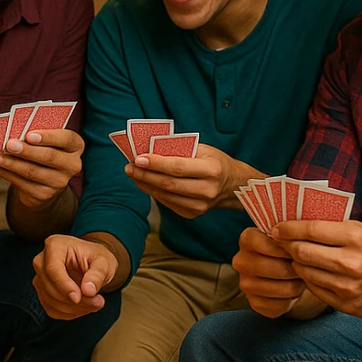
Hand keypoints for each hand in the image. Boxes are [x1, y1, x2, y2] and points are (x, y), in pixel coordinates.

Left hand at [0, 128, 83, 211]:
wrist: (46, 180)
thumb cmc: (44, 149)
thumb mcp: (46, 140)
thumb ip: (35, 134)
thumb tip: (13, 133)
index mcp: (75, 146)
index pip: (66, 139)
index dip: (48, 137)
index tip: (29, 135)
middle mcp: (73, 165)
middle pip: (49, 157)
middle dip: (27, 150)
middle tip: (8, 144)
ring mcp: (60, 182)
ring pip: (32, 171)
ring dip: (10, 163)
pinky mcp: (45, 195)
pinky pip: (22, 183)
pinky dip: (4, 173)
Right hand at [32, 234, 117, 320]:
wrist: (93, 265)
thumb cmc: (96, 258)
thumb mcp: (104, 262)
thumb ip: (97, 274)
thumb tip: (88, 290)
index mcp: (55, 245)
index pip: (53, 269)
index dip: (64, 286)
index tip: (78, 298)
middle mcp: (42, 260)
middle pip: (50, 287)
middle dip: (74, 300)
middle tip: (98, 302)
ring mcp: (40, 278)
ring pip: (50, 300)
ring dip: (74, 308)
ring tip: (95, 303)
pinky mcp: (43, 293)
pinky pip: (51, 309)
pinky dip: (69, 313)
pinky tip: (84, 307)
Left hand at [125, 143, 243, 218]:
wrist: (232, 185)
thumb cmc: (215, 161)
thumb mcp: (203, 149)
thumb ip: (178, 149)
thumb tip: (149, 148)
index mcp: (212, 170)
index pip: (178, 167)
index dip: (156, 163)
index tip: (138, 158)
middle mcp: (208, 190)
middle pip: (169, 184)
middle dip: (146, 174)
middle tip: (130, 166)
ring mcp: (201, 206)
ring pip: (166, 195)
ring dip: (145, 184)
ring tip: (133, 173)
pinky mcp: (193, 214)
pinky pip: (168, 203)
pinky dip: (153, 192)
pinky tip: (144, 183)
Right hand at [231, 226, 305, 317]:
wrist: (285, 272)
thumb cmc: (287, 250)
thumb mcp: (286, 236)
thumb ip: (289, 233)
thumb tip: (298, 237)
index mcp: (246, 239)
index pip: (261, 242)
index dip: (283, 248)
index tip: (296, 249)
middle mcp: (241, 261)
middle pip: (274, 268)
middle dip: (295, 269)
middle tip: (304, 266)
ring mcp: (245, 284)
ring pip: (280, 288)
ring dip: (296, 285)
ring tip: (300, 278)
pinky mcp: (254, 303)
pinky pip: (279, 305)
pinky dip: (291, 300)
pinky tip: (292, 291)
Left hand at [270, 219, 361, 318]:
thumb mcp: (361, 231)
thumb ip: (330, 227)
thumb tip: (293, 222)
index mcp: (355, 237)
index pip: (309, 230)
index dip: (287, 228)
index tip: (276, 228)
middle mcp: (351, 262)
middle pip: (302, 252)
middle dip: (287, 246)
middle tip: (280, 242)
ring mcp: (348, 287)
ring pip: (305, 272)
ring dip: (296, 263)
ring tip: (296, 256)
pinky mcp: (347, 305)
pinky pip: (314, 289)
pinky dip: (308, 279)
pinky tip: (311, 272)